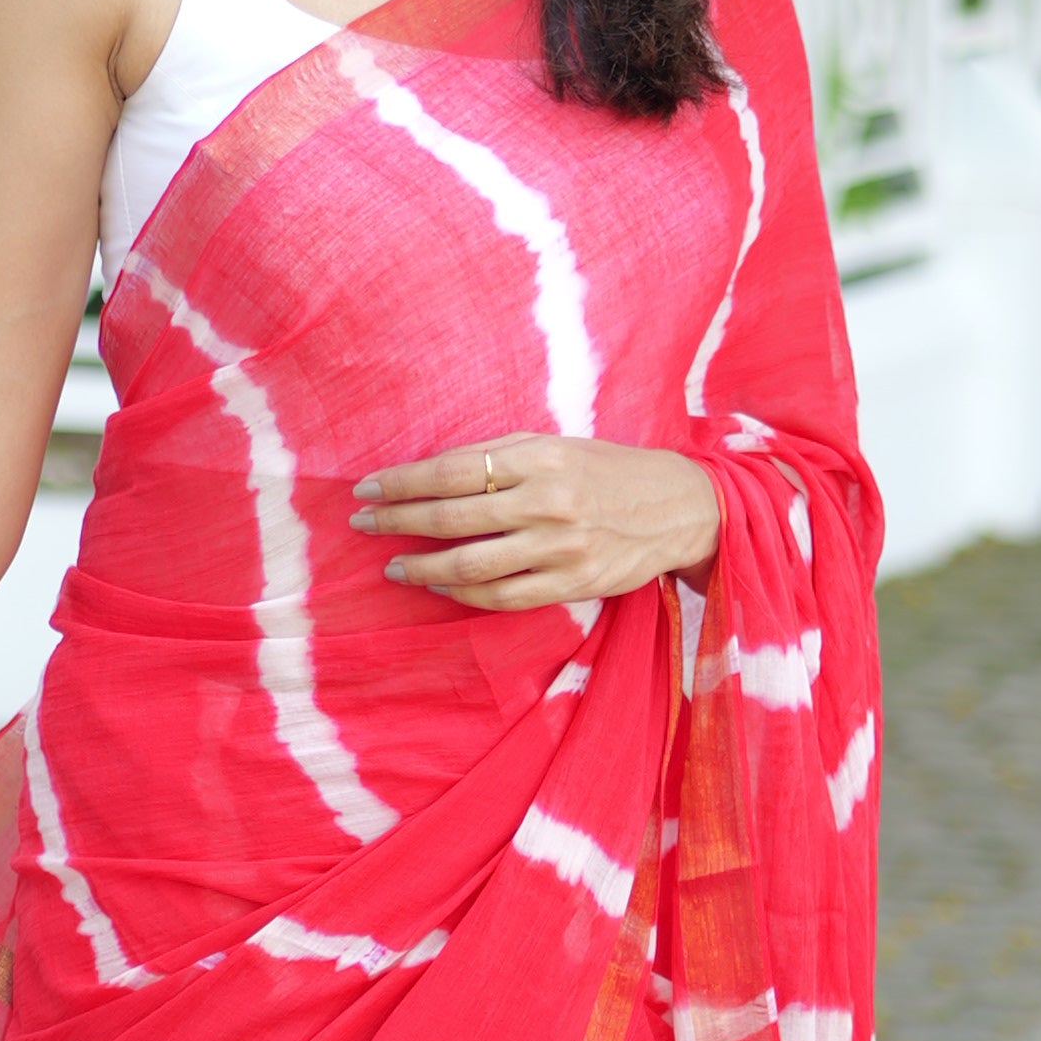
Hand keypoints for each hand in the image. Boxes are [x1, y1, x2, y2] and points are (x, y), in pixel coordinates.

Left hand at [351, 433, 721, 612]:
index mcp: (541, 458)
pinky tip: (441, 586)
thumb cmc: (604, 469)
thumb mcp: (556, 444)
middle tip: (363, 523)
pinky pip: (503, 596)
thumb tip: (429, 472)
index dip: (402, 481)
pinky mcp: (573, 583)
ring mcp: (561, 547)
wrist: (676, 505)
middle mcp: (548, 502)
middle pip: (453, 517)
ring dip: (422, 567)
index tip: (367, 488)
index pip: (453, 470)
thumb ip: (499, 454)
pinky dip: (464, 594)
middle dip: (397, 521)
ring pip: (472, 564)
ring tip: (393, 566)